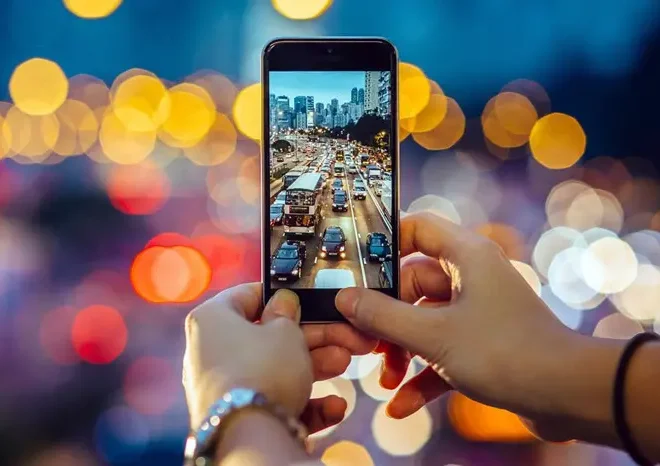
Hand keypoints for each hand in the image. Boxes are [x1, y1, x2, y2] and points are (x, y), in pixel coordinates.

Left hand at [183, 284, 374, 433]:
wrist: (248, 436)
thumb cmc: (263, 368)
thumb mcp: (285, 331)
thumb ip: (287, 313)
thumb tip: (283, 302)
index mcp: (212, 319)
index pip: (246, 296)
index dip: (280, 296)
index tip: (306, 299)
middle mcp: (211, 351)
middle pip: (268, 337)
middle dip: (311, 337)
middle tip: (341, 335)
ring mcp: (225, 386)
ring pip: (276, 369)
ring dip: (315, 367)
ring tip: (344, 362)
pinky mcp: (238, 417)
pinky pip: (273, 401)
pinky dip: (304, 402)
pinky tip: (334, 406)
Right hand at [335, 212, 587, 440]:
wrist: (568, 396)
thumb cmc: (506, 352)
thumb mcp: (433, 335)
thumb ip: (383, 316)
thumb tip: (345, 299)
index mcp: (466, 256)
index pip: (417, 228)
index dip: (383, 242)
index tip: (354, 267)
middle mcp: (471, 277)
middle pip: (412, 284)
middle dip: (386, 318)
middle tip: (363, 341)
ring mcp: (477, 311)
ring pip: (424, 321)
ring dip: (401, 351)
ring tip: (384, 379)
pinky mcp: (482, 343)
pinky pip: (442, 350)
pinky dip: (422, 374)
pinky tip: (401, 404)